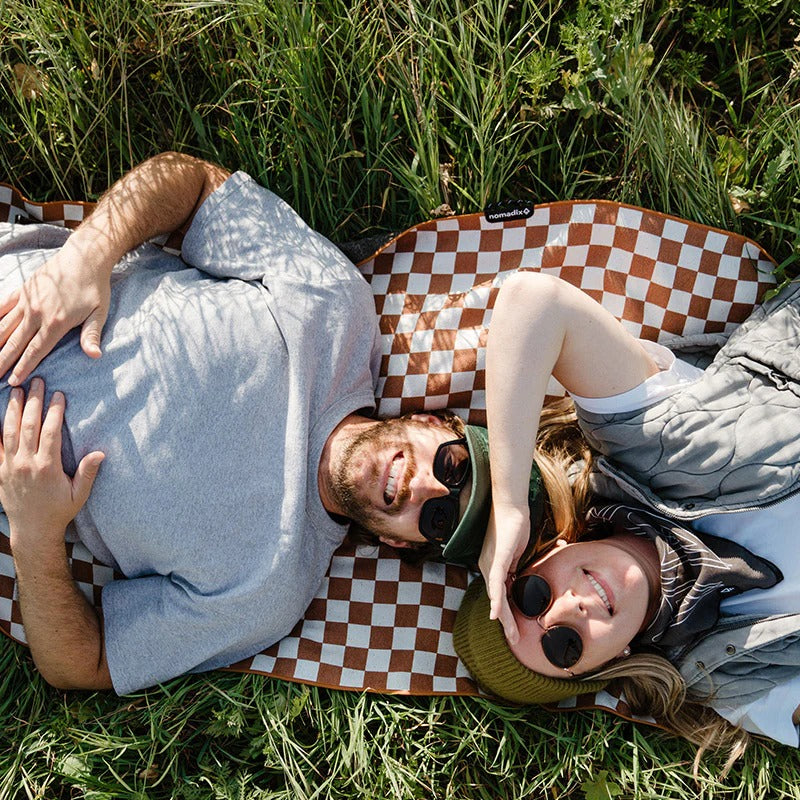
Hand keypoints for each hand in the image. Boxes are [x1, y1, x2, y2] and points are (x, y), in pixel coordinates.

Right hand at [0, 247, 110, 384]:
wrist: (84, 257)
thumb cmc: (95, 288)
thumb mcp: (99, 313)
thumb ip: (92, 335)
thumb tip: (95, 355)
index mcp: (56, 323)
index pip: (35, 351)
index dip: (23, 367)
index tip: (12, 381)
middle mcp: (36, 313)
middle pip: (15, 343)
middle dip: (3, 361)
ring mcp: (27, 301)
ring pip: (3, 327)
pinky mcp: (22, 290)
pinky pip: (2, 307)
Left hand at [0, 378, 103, 543]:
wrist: (32, 531)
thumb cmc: (59, 511)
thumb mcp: (79, 495)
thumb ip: (88, 473)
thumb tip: (101, 453)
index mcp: (47, 467)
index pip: (51, 431)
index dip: (55, 411)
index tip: (59, 394)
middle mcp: (26, 464)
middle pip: (28, 425)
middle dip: (33, 401)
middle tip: (37, 382)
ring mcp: (9, 467)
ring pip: (8, 431)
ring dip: (12, 408)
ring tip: (16, 390)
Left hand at [478, 501, 529, 644]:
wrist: (510, 505)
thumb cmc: (514, 524)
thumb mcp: (515, 551)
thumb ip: (514, 566)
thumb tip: (518, 578)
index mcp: (491, 566)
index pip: (499, 594)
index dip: (506, 612)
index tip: (514, 628)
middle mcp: (486, 566)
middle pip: (496, 599)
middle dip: (506, 621)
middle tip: (513, 638)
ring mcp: (490, 562)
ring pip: (496, 595)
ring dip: (504, 616)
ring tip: (511, 634)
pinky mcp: (497, 557)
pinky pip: (496, 582)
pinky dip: (497, 599)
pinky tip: (497, 614)